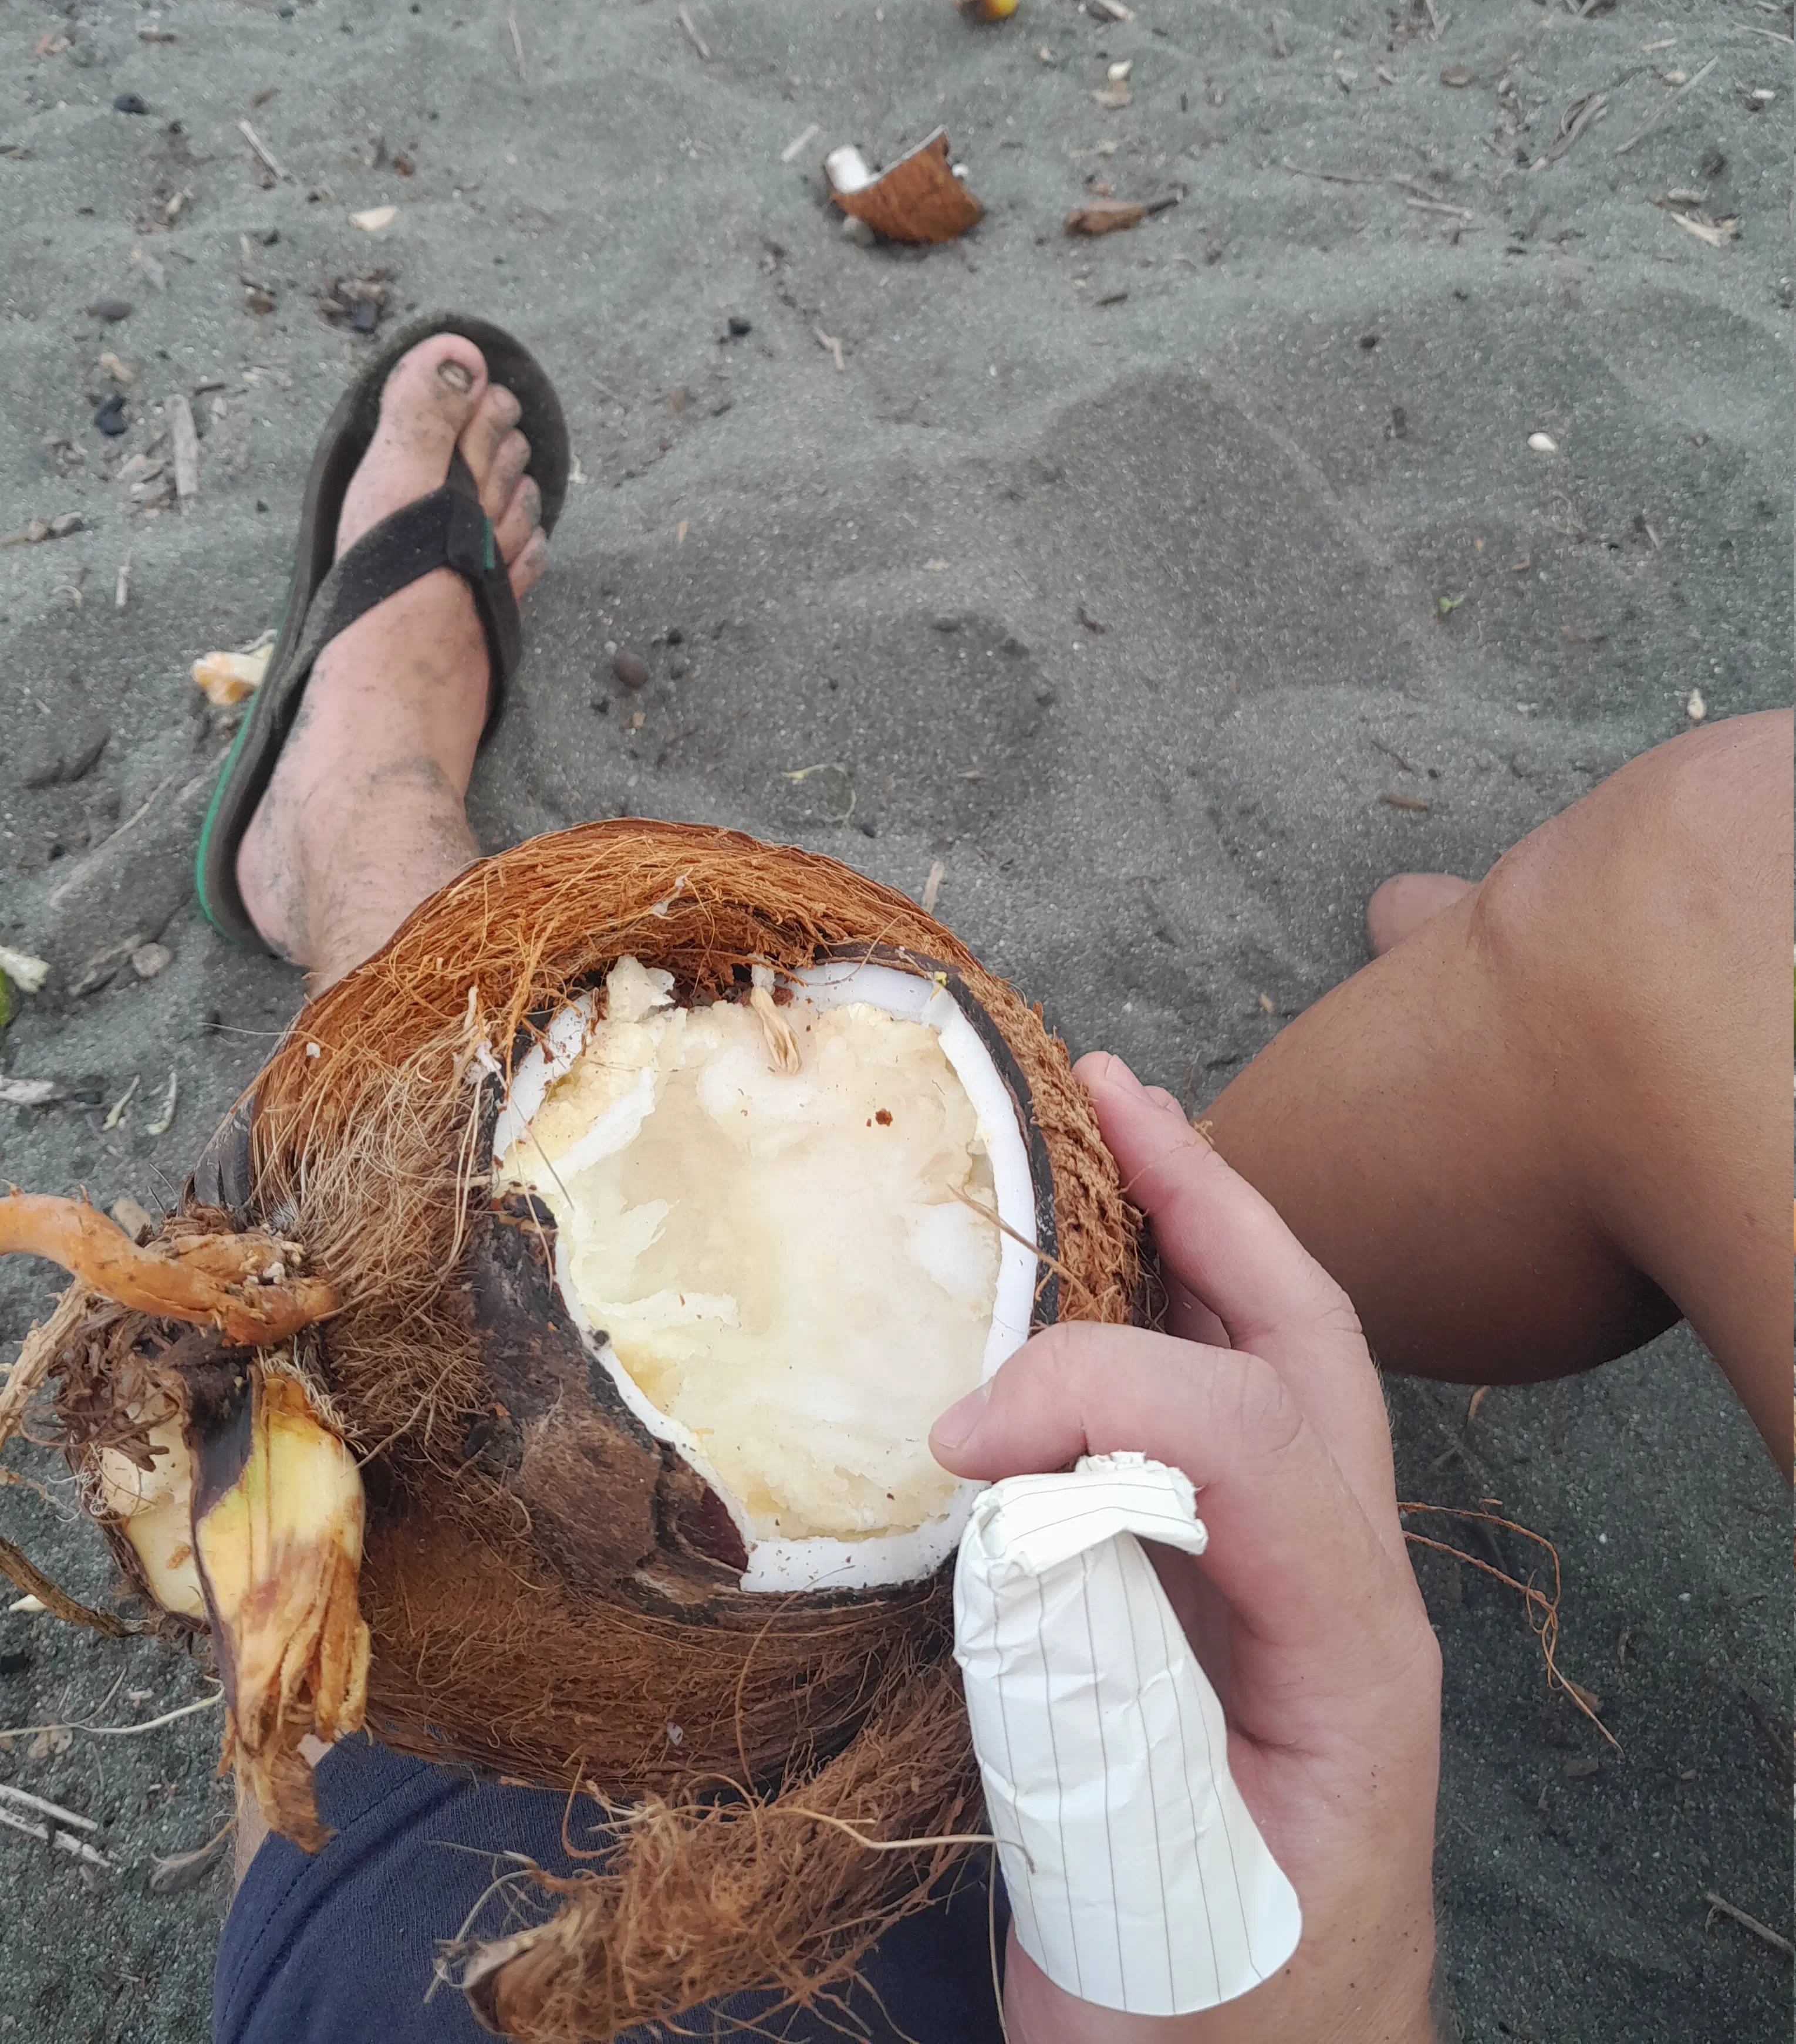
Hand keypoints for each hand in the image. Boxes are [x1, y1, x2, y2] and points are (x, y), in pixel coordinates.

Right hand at [931, 1054, 1441, 2043]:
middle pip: (1304, 1342)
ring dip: (1188, 1232)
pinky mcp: (1231, 1615)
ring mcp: (1296, 1596)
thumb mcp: (1148, 1892)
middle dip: (1208, 1198)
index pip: (1255, 1443)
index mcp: (1353, 1657)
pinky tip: (1067, 1299)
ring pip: (1271, 1363)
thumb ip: (1083, 1698)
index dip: (1106, 1392)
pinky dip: (1145, 1335)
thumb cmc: (1211, 2030)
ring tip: (1096, 1131)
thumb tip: (1000, 1504)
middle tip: (1103, 1092)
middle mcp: (1344, 1594)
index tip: (960, 1435)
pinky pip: (1204, 1432)